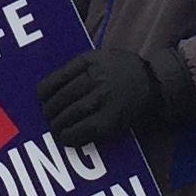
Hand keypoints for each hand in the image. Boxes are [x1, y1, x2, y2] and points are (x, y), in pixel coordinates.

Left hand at [36, 45, 189, 148]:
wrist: (155, 83)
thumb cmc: (125, 70)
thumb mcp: (103, 57)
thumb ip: (81, 67)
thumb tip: (53, 85)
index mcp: (91, 61)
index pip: (59, 77)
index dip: (45, 90)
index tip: (40, 97)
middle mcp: (96, 78)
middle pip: (62, 97)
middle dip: (50, 110)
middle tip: (47, 116)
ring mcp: (103, 99)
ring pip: (70, 114)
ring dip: (57, 124)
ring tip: (54, 128)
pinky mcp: (110, 119)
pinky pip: (84, 129)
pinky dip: (71, 136)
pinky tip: (66, 138)